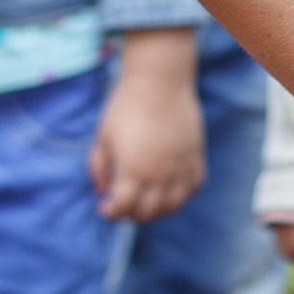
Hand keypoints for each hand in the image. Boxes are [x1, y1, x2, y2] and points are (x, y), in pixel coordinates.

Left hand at [92, 28, 204, 221]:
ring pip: (172, 205)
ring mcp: (180, 167)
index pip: (123, 207)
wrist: (160, 80)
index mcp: (133, 169)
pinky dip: (180, 195)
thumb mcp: (102, 136)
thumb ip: (98, 167)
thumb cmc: (126, 105)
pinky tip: (168, 189)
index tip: (104, 207)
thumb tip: (103, 189)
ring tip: (146, 200)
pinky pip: (192, 187)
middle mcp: (159, 174)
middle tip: (123, 204)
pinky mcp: (195, 156)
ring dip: (157, 210)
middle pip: (148, 212)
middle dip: (131, 214)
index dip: (111, 212)